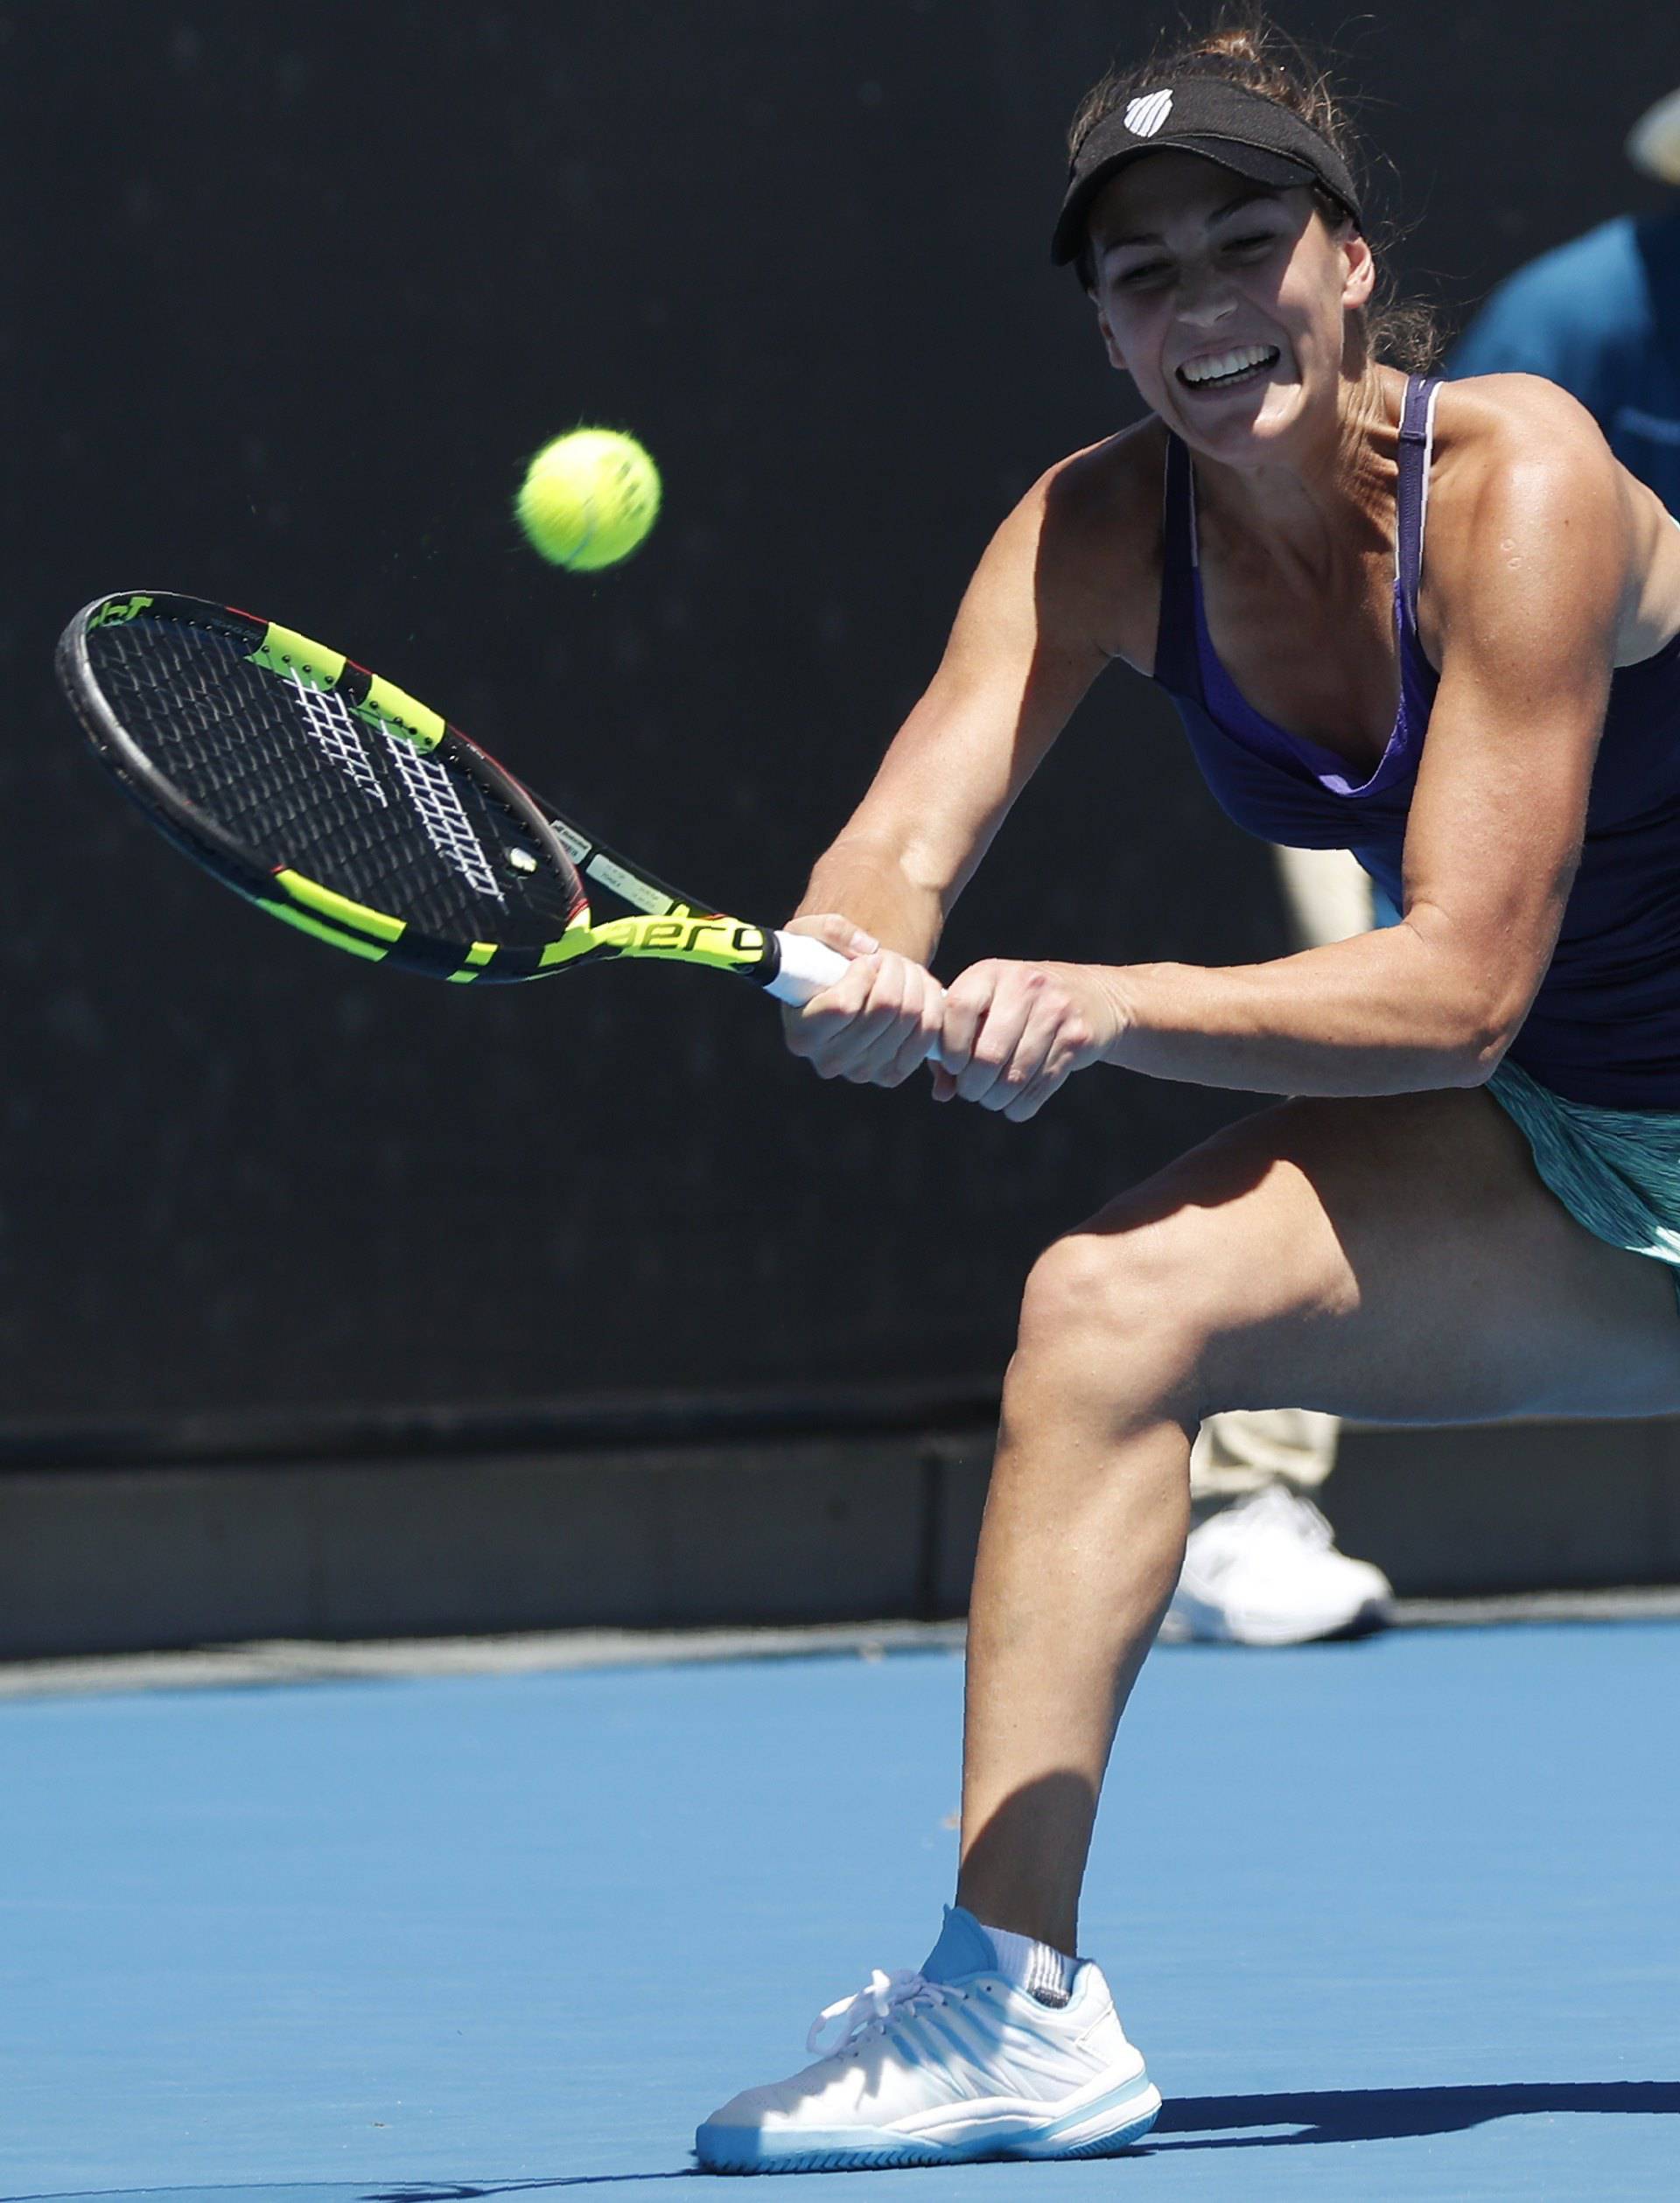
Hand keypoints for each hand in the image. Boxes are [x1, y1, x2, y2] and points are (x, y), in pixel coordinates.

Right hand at [779, 914, 946, 1087]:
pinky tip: (917, 987)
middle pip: (884, 1008)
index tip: (861, 961)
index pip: (844, 1005)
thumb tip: (868, 949)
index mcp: (802, 1035)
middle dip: (892, 969)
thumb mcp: (807, 935)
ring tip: (899, 970)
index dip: (861, 974)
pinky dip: (931, 1002)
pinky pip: (929, 1032)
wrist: (838, 994)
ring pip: (911, 1016)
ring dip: (913, 980)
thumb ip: (829, 930)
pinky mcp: (892, 1073)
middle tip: (885, 958)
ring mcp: (863, 1072)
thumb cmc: (818, 965)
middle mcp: (830, 1062)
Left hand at [934, 959, 1121, 1120]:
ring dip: (996, 1099)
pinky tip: (1016, 1100)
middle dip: (972, 1085)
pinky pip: (1039, 1087)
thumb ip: (953, 1046)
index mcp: (991, 972)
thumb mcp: (986, 1011)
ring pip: (1014, 1077)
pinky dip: (1021, 1105)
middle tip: (972, 1091)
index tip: (952, 1065)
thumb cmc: (1020, 1010)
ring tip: (993, 1097)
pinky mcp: (1077, 1037)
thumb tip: (941, 1093)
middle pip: (988, 1054)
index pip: (959, 1009)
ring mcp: (1055, 1010)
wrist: (1091, 997)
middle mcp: (1025, 985)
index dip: (950, 1046)